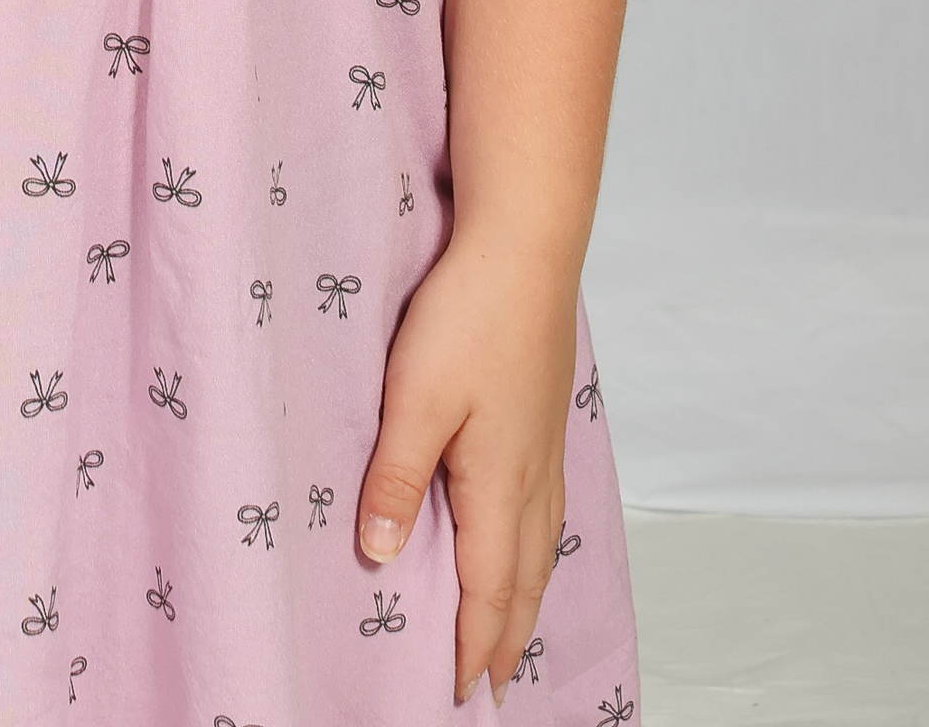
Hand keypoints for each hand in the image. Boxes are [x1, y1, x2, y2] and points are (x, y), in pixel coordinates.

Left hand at [353, 238, 575, 706]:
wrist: (526, 247)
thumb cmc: (471, 315)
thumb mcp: (416, 399)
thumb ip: (398, 478)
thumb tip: (384, 555)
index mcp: (500, 485)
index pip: (490, 591)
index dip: (474, 645)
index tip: (461, 692)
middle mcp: (532, 477)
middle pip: (523, 581)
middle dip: (506, 638)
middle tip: (491, 686)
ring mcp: (544, 445)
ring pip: (538, 546)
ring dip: (523, 596)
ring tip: (508, 629)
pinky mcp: (543, 416)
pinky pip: (544, 509)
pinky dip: (534, 548)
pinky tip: (523, 535)